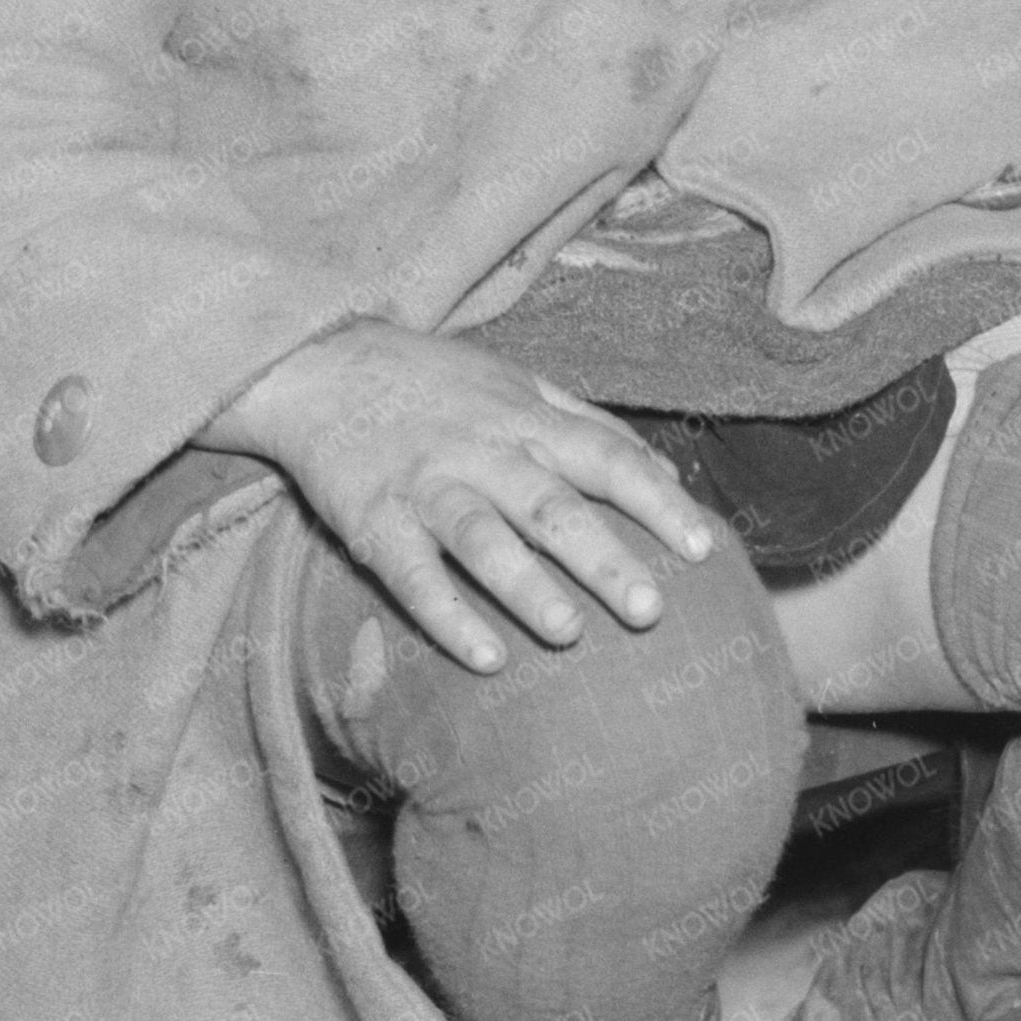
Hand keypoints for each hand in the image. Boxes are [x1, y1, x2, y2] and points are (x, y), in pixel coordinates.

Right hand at [203, 322, 716, 671]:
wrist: (318, 362)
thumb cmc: (432, 381)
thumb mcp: (514, 382)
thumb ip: (588, 425)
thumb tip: (667, 471)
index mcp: (524, 419)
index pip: (605, 458)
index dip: (655, 502)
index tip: (701, 548)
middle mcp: (480, 451)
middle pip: (550, 507)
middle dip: (602, 558)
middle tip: (651, 610)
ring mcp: (425, 486)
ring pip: (482, 538)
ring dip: (526, 587)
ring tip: (570, 633)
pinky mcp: (372, 520)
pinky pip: (412, 575)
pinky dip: (447, 615)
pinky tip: (486, 657)